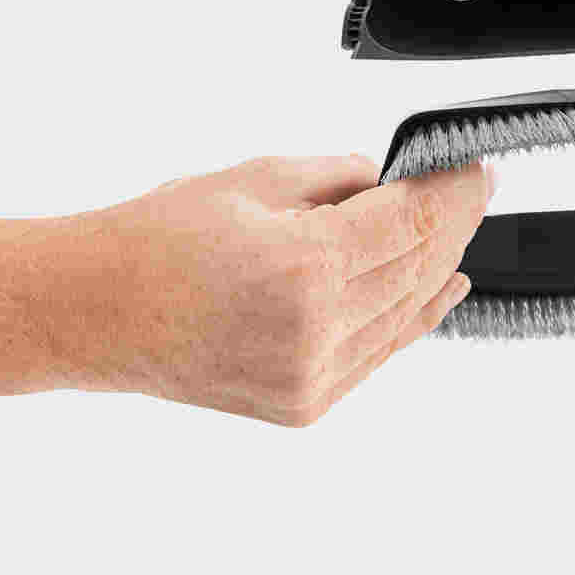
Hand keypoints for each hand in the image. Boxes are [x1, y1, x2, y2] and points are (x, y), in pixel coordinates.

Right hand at [0, 156, 493, 424]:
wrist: (96, 311)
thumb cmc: (158, 241)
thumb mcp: (257, 178)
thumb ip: (340, 178)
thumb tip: (393, 181)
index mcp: (305, 265)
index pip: (414, 223)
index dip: (457, 194)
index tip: (477, 172)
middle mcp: (316, 330)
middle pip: (418, 267)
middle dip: (455, 225)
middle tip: (474, 193)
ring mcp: (312, 375)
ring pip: (406, 314)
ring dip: (439, 269)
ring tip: (462, 234)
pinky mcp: (305, 403)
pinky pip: (380, 353)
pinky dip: (413, 317)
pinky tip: (440, 290)